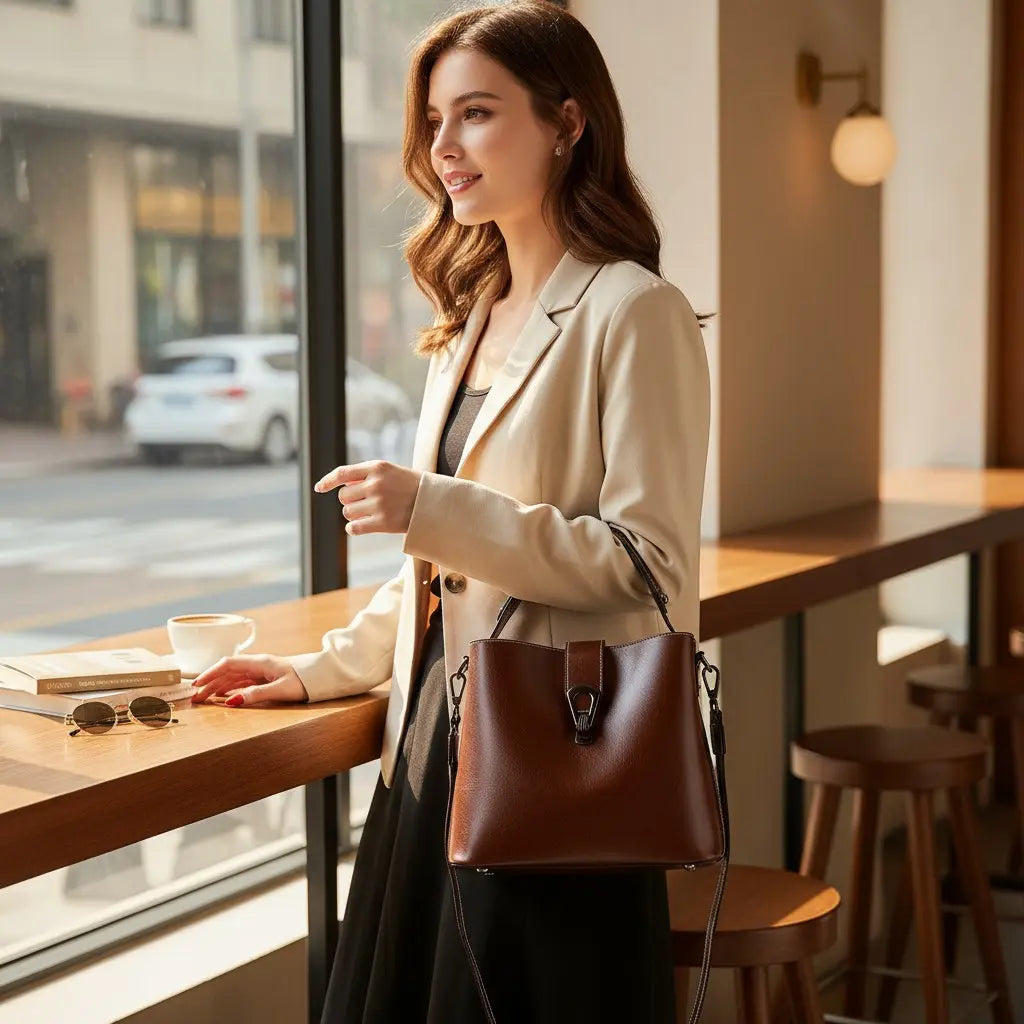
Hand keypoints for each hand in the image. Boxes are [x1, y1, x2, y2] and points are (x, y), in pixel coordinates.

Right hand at [190, 654, 308, 706]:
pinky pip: (243, 682)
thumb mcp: (280, 689)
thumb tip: (231, 700)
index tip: (197, 685)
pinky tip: (224, 696)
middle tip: (195, 697)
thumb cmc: (305, 680)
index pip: (228, 664)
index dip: (210, 673)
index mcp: (260, 662)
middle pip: (228, 671)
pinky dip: (231, 688)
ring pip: (234, 677)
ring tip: (205, 698)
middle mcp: (259, 664)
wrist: (323, 676)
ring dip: (218, 686)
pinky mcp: (267, 678)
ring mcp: (262, 671)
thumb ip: (256, 694)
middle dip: (210, 683)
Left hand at [314, 460, 422, 535]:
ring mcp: (379, 503)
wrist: (435, 502)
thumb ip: (368, 476)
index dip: (327, 481)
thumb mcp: (391, 472)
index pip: (342, 473)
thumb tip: (342, 486)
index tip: (319, 488)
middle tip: (365, 503)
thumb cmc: (411, 486)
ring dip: (354, 514)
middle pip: (343, 496)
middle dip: (350, 501)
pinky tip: (363, 526)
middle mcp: (375, 484)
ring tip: (370, 513)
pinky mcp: (382, 522)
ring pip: (347, 512)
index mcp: (377, 467)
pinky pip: (354, 527)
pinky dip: (354, 528)